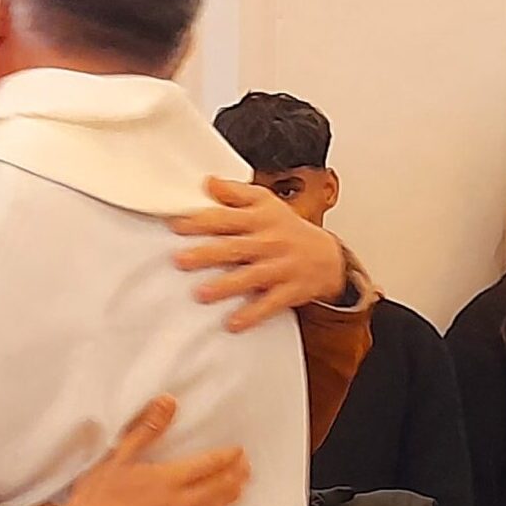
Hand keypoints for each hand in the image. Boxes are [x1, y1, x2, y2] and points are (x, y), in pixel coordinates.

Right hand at [59, 396, 248, 505]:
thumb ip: (146, 430)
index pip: (207, 465)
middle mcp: (178, 505)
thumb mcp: (117, 457)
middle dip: (235, 477)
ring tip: (239, 491)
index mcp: (167, 479)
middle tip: (246, 469)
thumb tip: (170, 402)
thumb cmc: (95, 498)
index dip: (226, 457)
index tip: (239, 451)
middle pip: (217, 489)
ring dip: (228, 500)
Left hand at [170, 178, 350, 331]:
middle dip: (207, 254)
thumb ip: (235, 192)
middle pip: (235, 247)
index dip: (201, 222)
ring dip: (226, 286)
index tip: (176, 226)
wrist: (329, 258)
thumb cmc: (287, 228)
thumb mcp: (265, 202)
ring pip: (252, 276)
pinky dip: (253, 314)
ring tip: (202, 294)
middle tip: (179, 260)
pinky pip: (271, 303)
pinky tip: (233, 323)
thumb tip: (208, 182)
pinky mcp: (290, 290)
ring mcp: (281, 267)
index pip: (227, 218)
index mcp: (260, 219)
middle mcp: (269, 242)